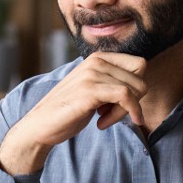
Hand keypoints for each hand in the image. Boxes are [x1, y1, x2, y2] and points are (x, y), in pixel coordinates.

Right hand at [0, 52, 146, 174]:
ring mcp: (92, 74)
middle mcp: (96, 61)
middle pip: (140, 77)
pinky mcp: (90, 90)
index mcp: (98, 58)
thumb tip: (142, 85)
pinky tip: (103, 124)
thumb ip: (112, 82)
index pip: (139, 65)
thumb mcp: (93, 89)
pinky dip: (125, 113)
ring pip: (135, 89)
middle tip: (112, 114)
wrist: (40, 124)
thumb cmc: (68, 110)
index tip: (120, 104)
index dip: (136, 87)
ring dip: (125, 111)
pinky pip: (126, 97)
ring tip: (104, 119)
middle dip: (134, 100)